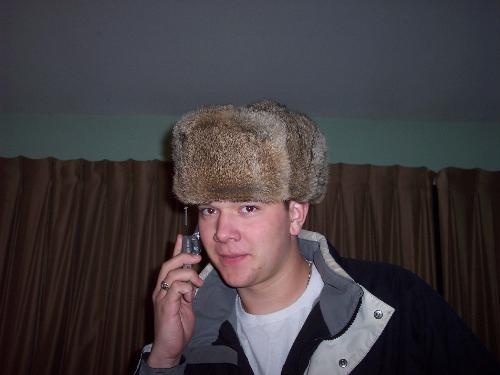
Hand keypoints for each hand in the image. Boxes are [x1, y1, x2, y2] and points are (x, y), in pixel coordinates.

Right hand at [147, 234, 203, 367]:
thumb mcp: (185, 304)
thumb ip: (187, 291)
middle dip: (183, 257)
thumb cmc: (177, 326)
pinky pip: (176, 288)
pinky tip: (190, 297)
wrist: (170, 347)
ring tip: (198, 285)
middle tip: (197, 257)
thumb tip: (193, 280)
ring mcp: (161, 298)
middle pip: (168, 265)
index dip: (176, 250)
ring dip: (189, 276)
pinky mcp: (166, 306)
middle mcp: (160, 290)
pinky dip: (186, 289)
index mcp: (164, 288)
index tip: (182, 237)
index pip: (169, 264)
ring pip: (173, 274)